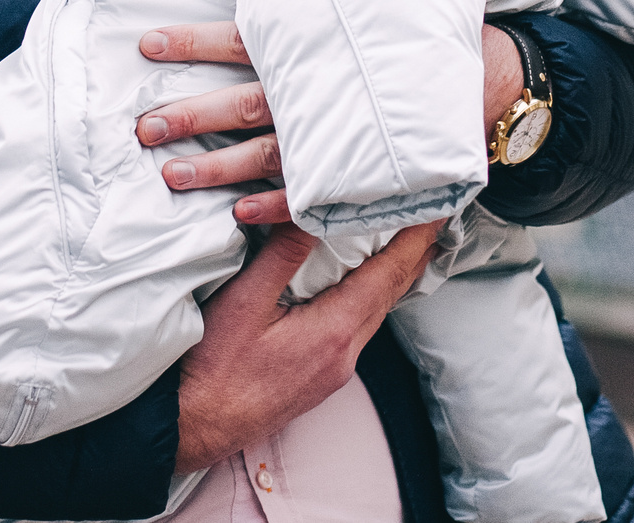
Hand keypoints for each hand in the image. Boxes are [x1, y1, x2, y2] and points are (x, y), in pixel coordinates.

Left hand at [136, 21, 531, 224]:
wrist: (485, 72)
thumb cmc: (405, 34)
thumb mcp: (356, 7)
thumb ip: (305, 4)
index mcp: (315, 44)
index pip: (242, 38)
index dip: (193, 40)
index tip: (147, 43)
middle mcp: (322, 89)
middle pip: (244, 103)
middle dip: (189, 116)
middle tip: (142, 127)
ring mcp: (340, 134)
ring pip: (268, 152)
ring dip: (217, 168)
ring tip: (171, 176)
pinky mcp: (361, 169)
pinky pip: (312, 193)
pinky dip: (274, 205)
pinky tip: (238, 214)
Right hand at [173, 219, 444, 471]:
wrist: (197, 428)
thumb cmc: (215, 369)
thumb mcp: (244, 302)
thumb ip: (282, 254)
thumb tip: (309, 209)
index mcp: (335, 330)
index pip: (390, 272)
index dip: (415, 235)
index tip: (436, 205)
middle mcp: (346, 352)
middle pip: (392, 290)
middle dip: (414, 249)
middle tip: (429, 211)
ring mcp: (336, 367)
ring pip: (378, 309)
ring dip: (394, 271)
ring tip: (405, 237)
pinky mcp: (323, 374)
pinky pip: (360, 324)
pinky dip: (372, 293)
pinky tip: (364, 281)